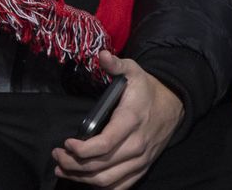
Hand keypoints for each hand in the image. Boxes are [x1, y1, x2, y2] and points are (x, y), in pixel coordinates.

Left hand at [52, 51, 184, 188]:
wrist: (174, 105)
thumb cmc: (147, 89)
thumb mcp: (133, 70)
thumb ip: (116, 65)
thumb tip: (102, 55)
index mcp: (131, 120)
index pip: (105, 144)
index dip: (83, 149)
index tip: (66, 143)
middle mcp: (136, 145)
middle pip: (102, 165)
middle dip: (74, 164)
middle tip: (57, 155)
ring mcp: (140, 159)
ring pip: (108, 179)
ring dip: (83, 178)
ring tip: (63, 169)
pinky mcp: (142, 167)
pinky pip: (121, 186)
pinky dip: (102, 187)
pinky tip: (85, 180)